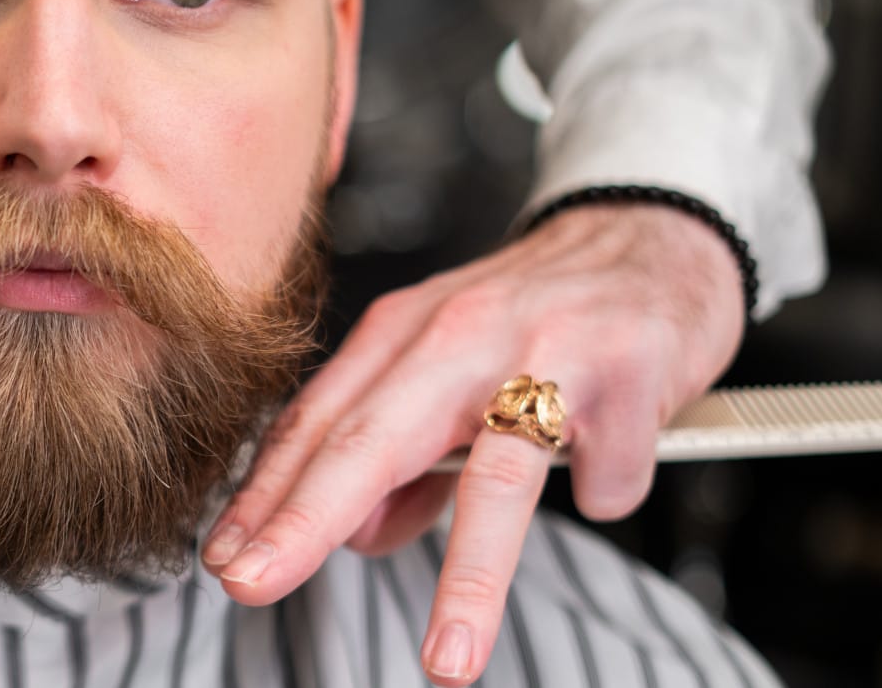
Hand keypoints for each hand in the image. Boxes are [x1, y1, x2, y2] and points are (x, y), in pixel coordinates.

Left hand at [198, 203, 744, 685]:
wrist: (656, 236)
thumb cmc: (540, 317)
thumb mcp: (448, 371)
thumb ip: (400, 458)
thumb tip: (357, 537)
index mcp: (404, 334)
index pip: (315, 423)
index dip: (265, 495)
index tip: (224, 559)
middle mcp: (459, 333)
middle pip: (370, 438)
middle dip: (303, 519)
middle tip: (250, 583)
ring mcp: (546, 348)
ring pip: (495, 474)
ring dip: (469, 579)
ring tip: (446, 660)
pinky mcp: (628, 369)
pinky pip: (606, 472)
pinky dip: (606, 490)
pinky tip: (608, 474)